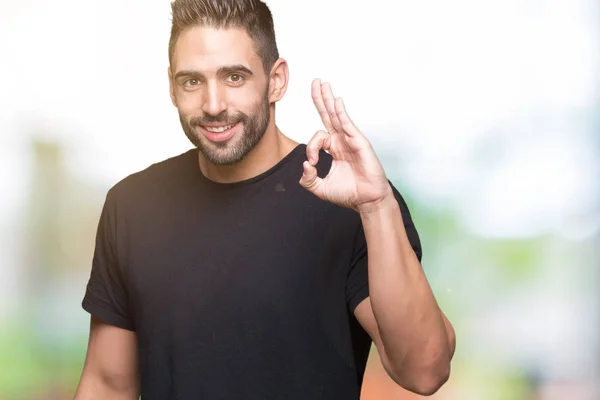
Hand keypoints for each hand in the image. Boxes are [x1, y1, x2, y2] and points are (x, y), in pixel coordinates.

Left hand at [299, 79, 393, 212]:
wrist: (367, 201)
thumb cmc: (349, 194)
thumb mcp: (320, 189)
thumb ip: (307, 180)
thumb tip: (304, 165)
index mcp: (334, 149)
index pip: (317, 137)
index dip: (310, 148)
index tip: (312, 164)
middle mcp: (342, 141)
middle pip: (329, 115)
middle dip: (321, 99)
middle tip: (315, 82)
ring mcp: (351, 140)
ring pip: (337, 116)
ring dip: (329, 99)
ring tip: (322, 85)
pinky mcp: (359, 143)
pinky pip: (348, 125)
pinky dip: (342, 113)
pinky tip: (336, 102)